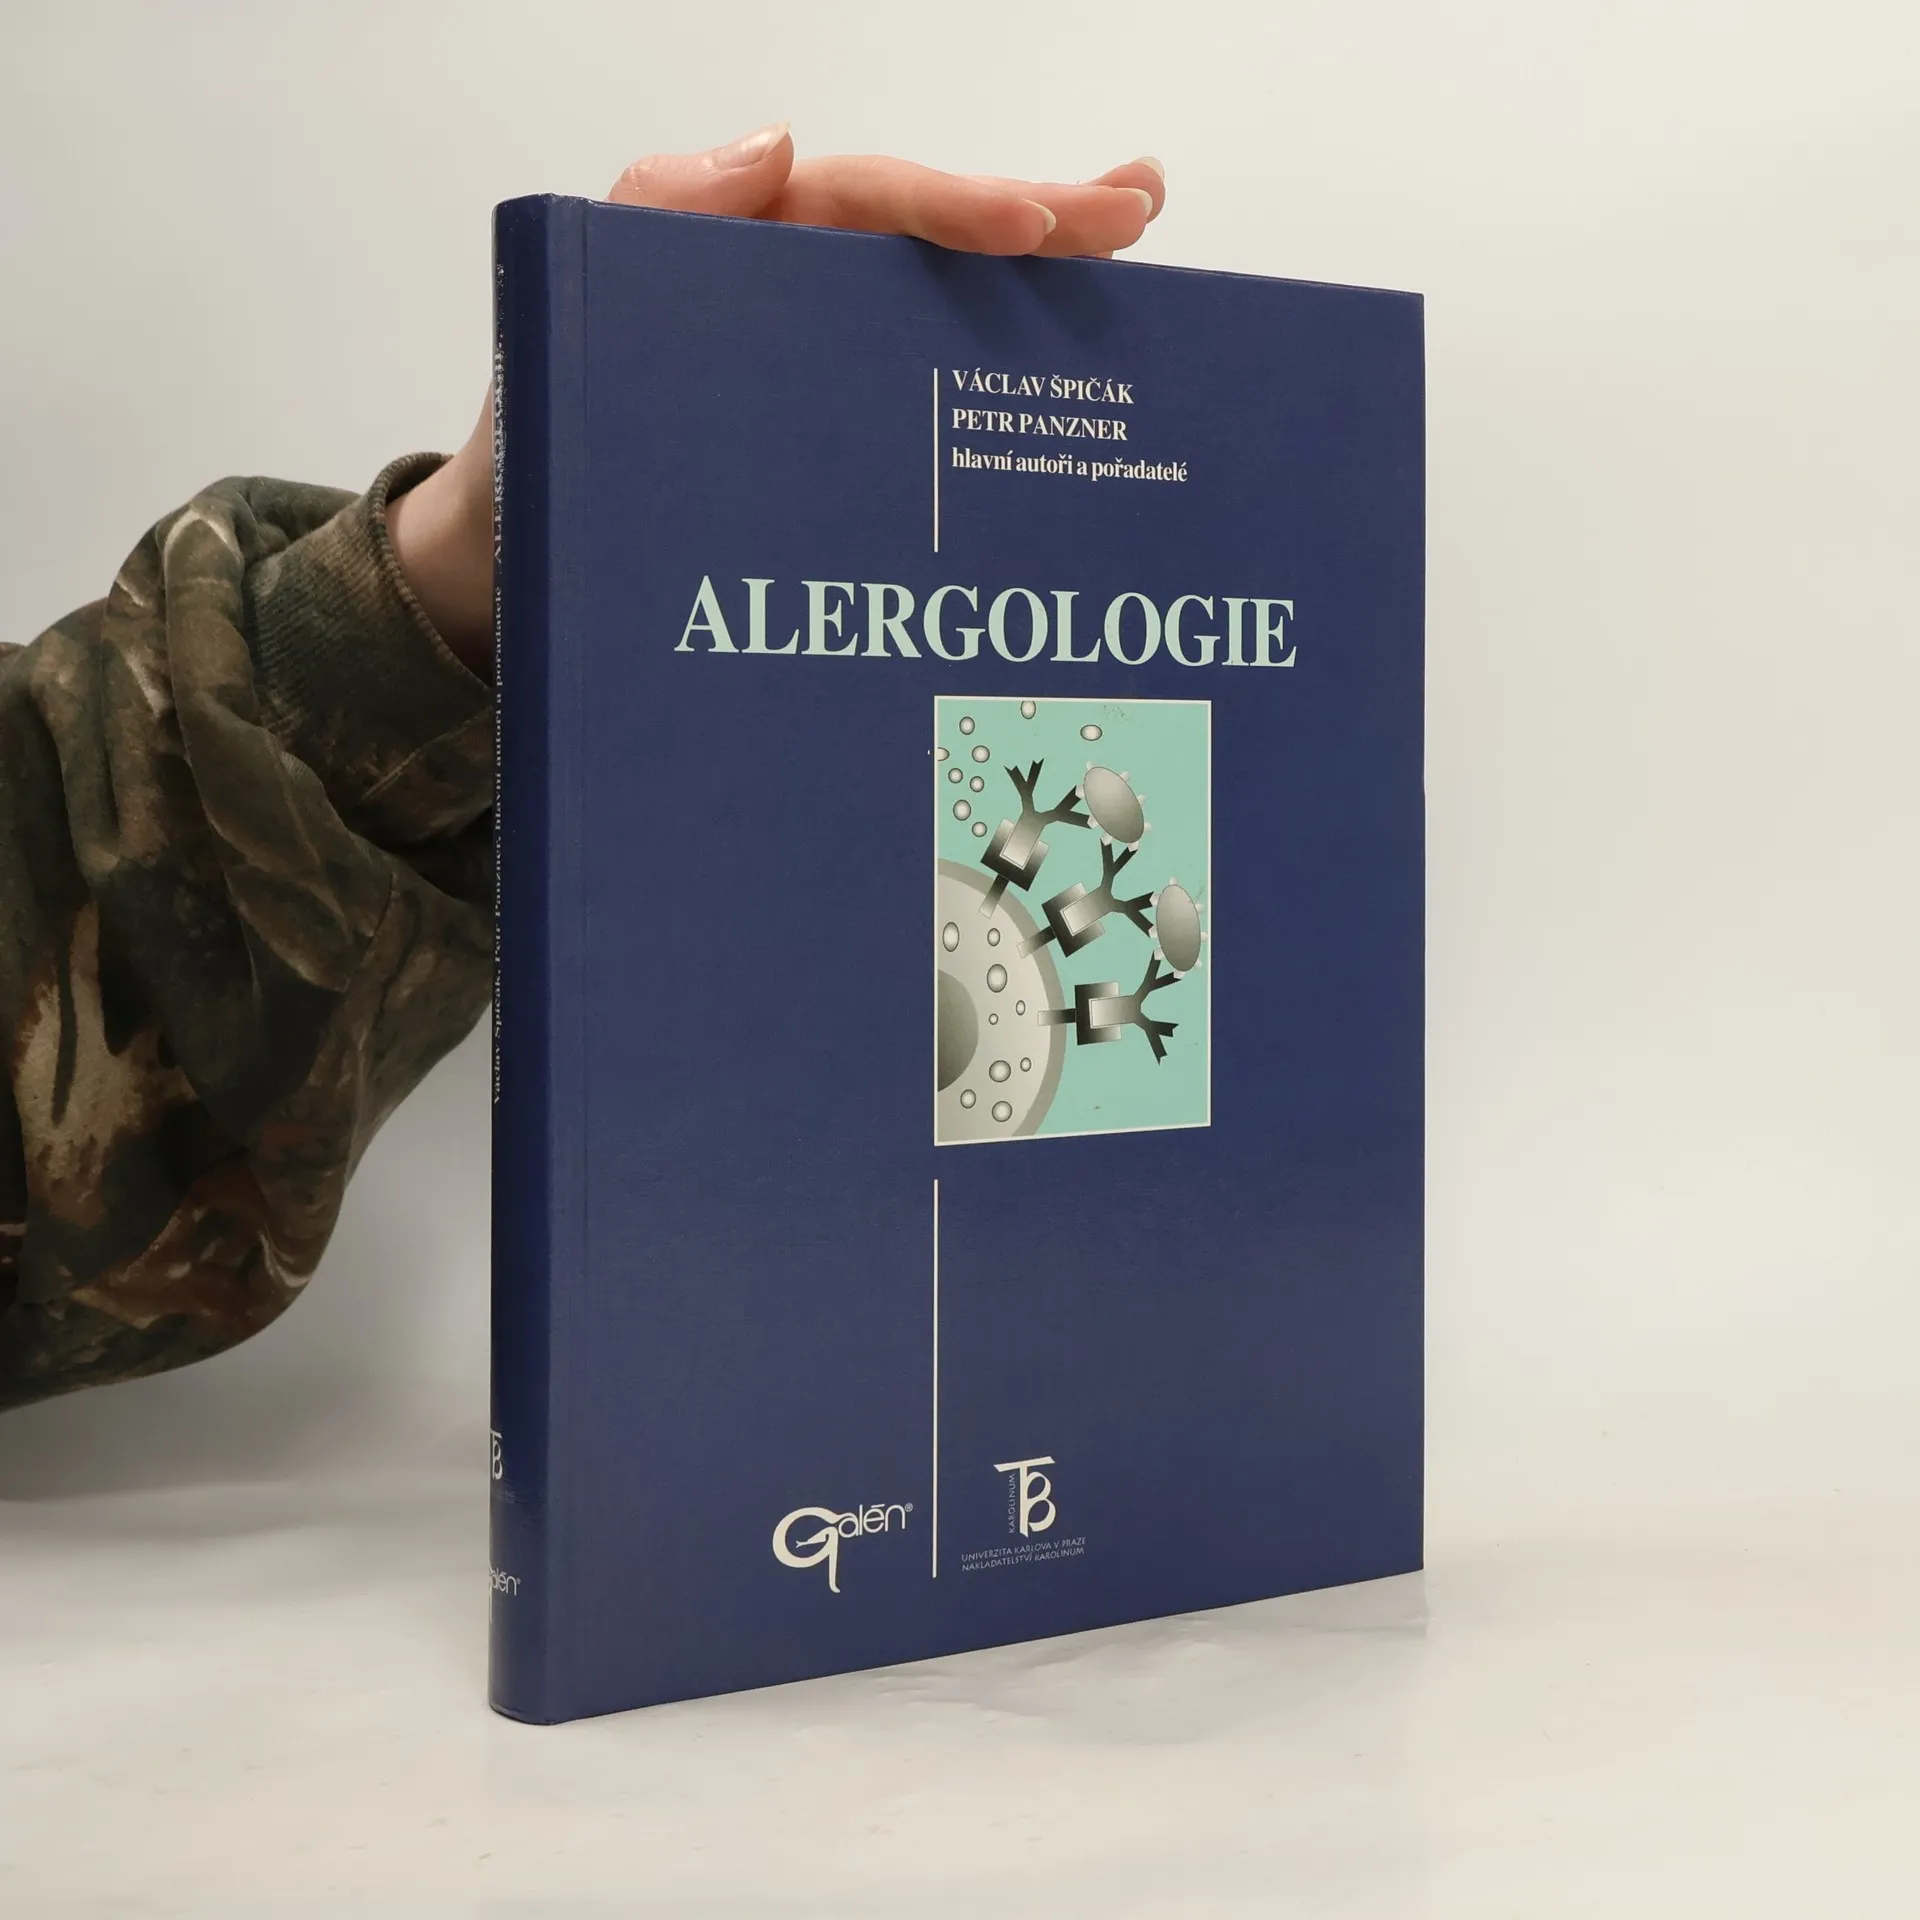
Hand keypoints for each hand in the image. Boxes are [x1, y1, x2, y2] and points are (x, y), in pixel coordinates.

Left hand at [389, 127, 1166, 670]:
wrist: (512, 585)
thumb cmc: (529, 468)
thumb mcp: (570, 338)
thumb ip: (652, 227)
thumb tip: (776, 146)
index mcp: (739, 262)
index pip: (864, 203)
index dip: (957, 207)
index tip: (1043, 225)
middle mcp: (791, 309)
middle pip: (927, 249)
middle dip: (1036, 222)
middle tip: (1135, 210)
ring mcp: (819, 384)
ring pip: (942, 324)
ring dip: (1037, 297)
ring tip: (1130, 265)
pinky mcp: (834, 458)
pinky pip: (927, 416)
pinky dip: (1002, 405)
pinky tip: (1074, 409)